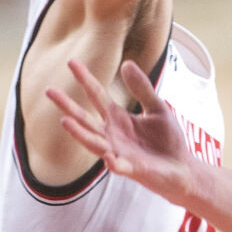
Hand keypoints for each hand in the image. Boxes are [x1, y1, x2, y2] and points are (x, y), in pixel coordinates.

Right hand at [45, 57, 196, 205]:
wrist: (182, 169)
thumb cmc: (167, 140)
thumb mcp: (157, 107)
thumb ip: (142, 88)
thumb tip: (126, 63)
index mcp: (117, 118)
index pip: (96, 95)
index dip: (85, 79)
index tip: (71, 62)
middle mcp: (112, 135)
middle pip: (85, 118)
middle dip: (67, 105)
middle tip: (49, 90)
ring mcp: (118, 152)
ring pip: (93, 142)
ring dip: (79, 133)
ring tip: (65, 121)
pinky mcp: (132, 169)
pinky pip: (118, 166)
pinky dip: (112, 162)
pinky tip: (107, 156)